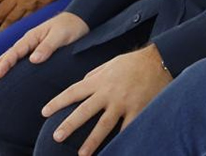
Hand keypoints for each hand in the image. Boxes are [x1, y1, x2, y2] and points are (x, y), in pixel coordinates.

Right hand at [0, 12, 88, 82]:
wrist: (80, 20)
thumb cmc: (71, 27)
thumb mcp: (60, 36)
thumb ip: (48, 46)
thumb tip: (33, 59)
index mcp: (31, 37)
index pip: (14, 52)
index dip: (5, 64)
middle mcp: (28, 41)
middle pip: (8, 55)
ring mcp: (31, 46)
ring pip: (12, 57)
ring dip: (0, 67)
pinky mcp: (37, 50)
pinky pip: (21, 59)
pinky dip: (12, 66)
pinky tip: (8, 75)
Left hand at [42, 45, 170, 154]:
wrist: (161, 59)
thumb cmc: (135, 61)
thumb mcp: (111, 63)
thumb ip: (96, 73)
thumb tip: (83, 81)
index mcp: (100, 80)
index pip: (74, 91)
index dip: (58, 102)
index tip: (44, 112)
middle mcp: (109, 92)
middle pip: (84, 111)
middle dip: (69, 125)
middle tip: (56, 137)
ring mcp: (123, 102)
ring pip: (104, 125)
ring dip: (91, 141)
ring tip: (81, 154)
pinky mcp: (138, 108)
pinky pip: (127, 128)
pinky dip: (120, 139)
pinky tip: (113, 150)